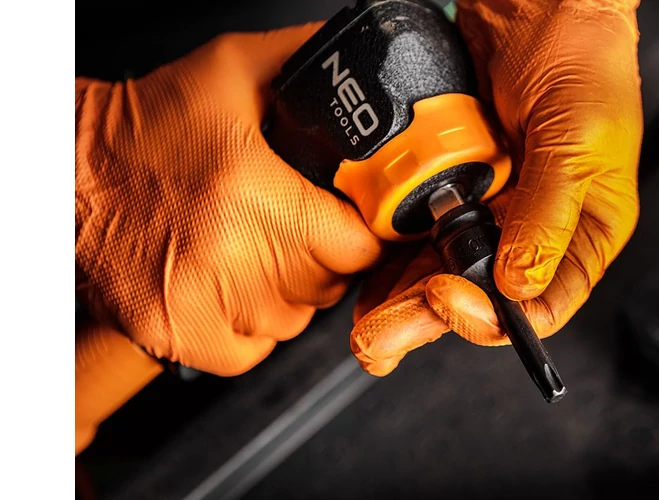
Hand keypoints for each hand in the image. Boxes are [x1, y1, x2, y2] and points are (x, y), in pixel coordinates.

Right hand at [76, 24, 383, 376]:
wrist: (67, 171)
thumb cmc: (146, 123)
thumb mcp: (233, 69)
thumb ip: (305, 62)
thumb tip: (358, 76)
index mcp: (252, 192)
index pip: (357, 247)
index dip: (359, 232)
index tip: (346, 219)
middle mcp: (229, 255)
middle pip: (329, 285)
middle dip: (325, 256)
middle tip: (295, 225)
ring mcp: (200, 304)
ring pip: (295, 320)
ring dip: (291, 291)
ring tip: (259, 250)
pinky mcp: (176, 335)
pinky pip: (254, 350)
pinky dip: (255, 326)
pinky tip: (236, 288)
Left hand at [349, 0, 642, 375]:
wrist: (535, 4)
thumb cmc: (582, 59)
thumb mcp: (580, 140)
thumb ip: (549, 215)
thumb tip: (519, 283)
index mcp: (582, 233)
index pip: (541, 303)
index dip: (493, 316)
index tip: (450, 300)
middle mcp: (532, 229)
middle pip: (481, 297)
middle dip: (428, 319)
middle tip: (384, 336)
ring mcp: (488, 210)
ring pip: (443, 274)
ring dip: (402, 303)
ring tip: (367, 327)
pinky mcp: (450, 187)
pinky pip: (417, 235)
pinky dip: (390, 259)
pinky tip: (364, 274)